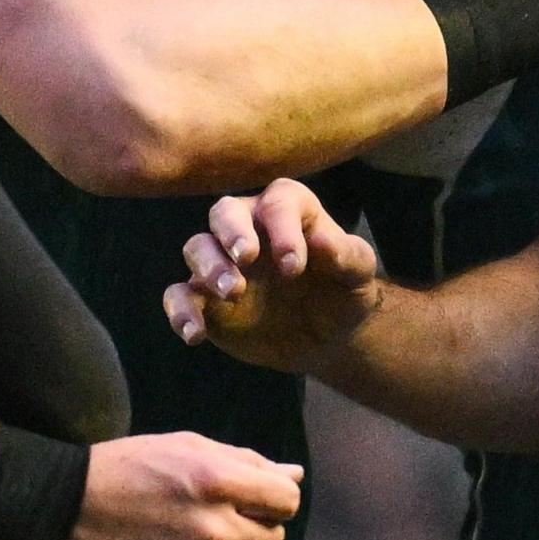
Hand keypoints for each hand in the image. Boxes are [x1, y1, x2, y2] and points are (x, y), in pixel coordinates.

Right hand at [64, 431, 300, 539]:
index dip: (275, 500)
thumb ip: (246, 462)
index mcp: (217, 481)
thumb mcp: (187, 447)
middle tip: (223, 521)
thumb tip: (295, 475)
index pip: (287, 502)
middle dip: (256, 530)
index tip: (254, 500)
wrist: (66, 507)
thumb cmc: (130, 467)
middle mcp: (211, 528)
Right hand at [170, 180, 388, 368]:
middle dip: (232, 232)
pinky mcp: (205, 298)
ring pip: (197, 247)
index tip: (294, 267)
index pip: (278, 203)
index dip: (283, 229)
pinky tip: (195, 334)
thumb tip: (324, 241)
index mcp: (289, 212)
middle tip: (246, 258)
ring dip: (209, 266)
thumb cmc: (343, 291)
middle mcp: (250, 229)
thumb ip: (347, 255)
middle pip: (225, 212)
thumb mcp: (358, 274)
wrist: (327, 335)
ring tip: (233, 292)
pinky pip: (180, 295)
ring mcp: (224, 263)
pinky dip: (180, 310)